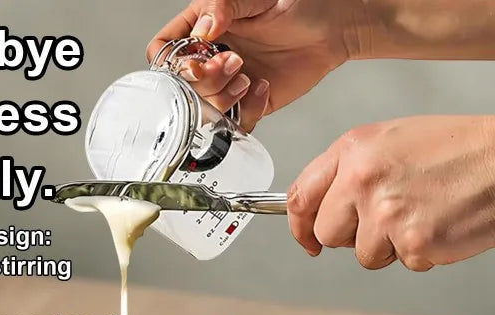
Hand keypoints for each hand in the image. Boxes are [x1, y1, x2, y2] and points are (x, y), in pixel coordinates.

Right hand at [147, 0, 355, 129]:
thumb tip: (202, 30)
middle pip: (181, 87)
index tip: (195, 57)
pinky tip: (260, 88)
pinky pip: (235, 124)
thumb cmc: (297, 4)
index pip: (163, 51)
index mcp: (201, 29)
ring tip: (247, 74)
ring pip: (203, 110)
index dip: (171, 61)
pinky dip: (247, 110)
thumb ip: (223, 6)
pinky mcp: (247, 105)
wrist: (332, 28)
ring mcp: (227, 85)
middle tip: (233, 61)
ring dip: (223, 96)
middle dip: (204, 80)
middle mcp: (210, 59)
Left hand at [287, 116, 494, 269]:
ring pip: (363, 255)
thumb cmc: (460, 150)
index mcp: (354, 149)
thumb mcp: (391, 141)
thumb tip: (317, 212)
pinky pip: (401, 262)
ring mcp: (386, 212)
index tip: (307, 239)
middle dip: (352, 235)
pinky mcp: (412, 241)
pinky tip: (439, 223)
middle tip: (388, 218)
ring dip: (390, 245)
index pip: (300, 196)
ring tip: (422, 213)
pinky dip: (420, 252)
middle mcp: (363, 179)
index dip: (299, 225)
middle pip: (327, 233)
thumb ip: (349, 172)